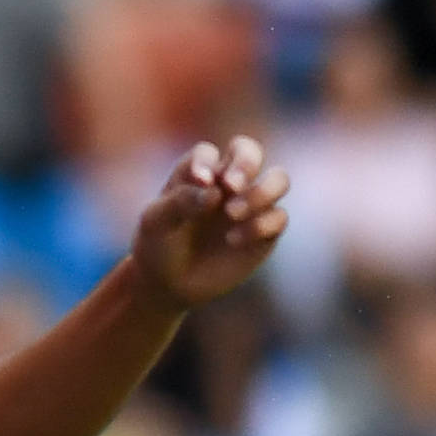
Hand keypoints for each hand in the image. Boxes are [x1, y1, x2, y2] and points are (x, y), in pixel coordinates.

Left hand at [131, 135, 290, 310]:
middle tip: (231, 185)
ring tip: (232, 213)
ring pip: (279, 179)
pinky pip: (279, 217)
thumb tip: (215, 193)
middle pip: (251, 151)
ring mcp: (250, 204)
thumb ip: (180, 202)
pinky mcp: (265, 230)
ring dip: (261, 192)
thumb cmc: (158, 244)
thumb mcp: (156, 223)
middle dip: (247, 162)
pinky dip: (260, 225)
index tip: (200, 181)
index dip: (206, 161)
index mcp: (197, 172)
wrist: (168, 283)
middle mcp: (227, 182)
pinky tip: (232, 240)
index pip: (208, 152)